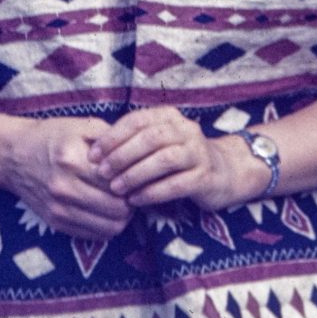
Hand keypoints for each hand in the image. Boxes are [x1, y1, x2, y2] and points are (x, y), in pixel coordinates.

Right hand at [0, 117, 133, 239]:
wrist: (12, 156)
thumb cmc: (50, 137)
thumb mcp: (80, 126)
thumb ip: (110, 137)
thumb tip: (138, 154)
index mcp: (72, 160)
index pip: (118, 181)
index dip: (134, 180)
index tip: (137, 174)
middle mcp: (64, 187)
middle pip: (117, 208)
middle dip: (131, 201)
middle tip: (133, 190)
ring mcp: (58, 208)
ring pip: (109, 227)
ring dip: (122, 217)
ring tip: (121, 202)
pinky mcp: (55, 223)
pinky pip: (93, 236)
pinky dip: (106, 227)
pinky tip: (106, 211)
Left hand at [87, 107, 263, 210]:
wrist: (224, 172)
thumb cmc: (178, 158)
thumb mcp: (157, 142)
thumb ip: (131, 141)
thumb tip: (92, 148)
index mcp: (169, 117)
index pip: (136, 121)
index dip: (113, 137)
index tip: (93, 155)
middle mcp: (186, 129)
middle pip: (149, 138)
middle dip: (122, 156)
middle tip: (102, 173)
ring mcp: (198, 152)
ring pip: (163, 160)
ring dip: (136, 174)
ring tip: (117, 188)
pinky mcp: (206, 177)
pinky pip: (176, 184)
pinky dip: (153, 192)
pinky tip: (136, 200)